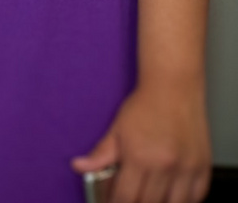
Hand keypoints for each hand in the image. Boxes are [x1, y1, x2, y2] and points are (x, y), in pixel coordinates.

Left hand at [72, 78, 210, 202]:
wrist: (173, 89)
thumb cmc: (145, 106)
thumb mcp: (117, 129)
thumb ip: (101, 154)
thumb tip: (79, 167)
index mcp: (139, 158)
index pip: (125, 198)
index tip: (112, 202)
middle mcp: (165, 166)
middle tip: (129, 198)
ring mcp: (186, 169)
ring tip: (149, 197)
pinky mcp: (202, 167)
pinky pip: (195, 197)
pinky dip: (183, 200)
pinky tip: (171, 195)